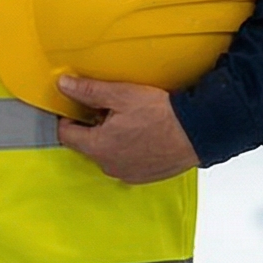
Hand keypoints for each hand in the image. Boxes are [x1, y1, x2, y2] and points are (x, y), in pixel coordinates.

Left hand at [54, 76, 198, 183]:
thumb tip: (64, 85)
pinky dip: (128, 149)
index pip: (66, 134)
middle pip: (88, 144)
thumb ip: (88, 91)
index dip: (69, 117)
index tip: (79, 106)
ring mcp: (127, 174)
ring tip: (130, 121)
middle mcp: (109, 166)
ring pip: (107, 153)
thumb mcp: (120, 95)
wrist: (198, 132)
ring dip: (111, 138)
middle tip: (111, 109)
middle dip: (94, 126)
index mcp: (98, 147)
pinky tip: (142, 134)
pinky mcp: (144, 176)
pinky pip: (126, 161)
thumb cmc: (162, 115)